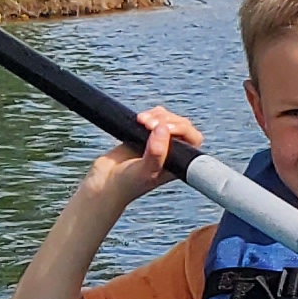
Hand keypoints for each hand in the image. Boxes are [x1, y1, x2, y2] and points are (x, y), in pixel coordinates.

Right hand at [80, 107, 203, 204]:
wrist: (104, 183)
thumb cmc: (127, 184)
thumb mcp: (145, 171)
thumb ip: (156, 152)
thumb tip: (163, 128)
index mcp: (178, 163)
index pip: (193, 140)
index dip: (183, 129)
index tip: (165, 129)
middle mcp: (171, 152)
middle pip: (181, 126)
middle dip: (167, 120)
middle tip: (148, 125)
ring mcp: (158, 142)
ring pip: (168, 119)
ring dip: (157, 115)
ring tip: (141, 121)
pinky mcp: (144, 135)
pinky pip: (154, 117)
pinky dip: (149, 114)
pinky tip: (139, 119)